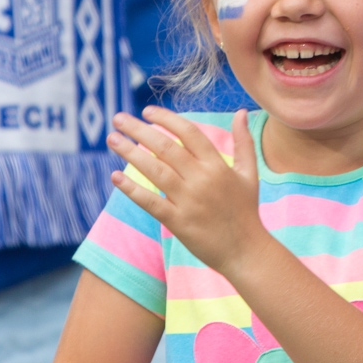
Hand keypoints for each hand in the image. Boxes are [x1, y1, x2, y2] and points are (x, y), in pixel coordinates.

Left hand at [109, 107, 265, 277]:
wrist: (245, 251)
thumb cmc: (246, 210)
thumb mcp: (249, 173)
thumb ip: (244, 141)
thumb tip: (241, 111)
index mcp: (218, 165)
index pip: (189, 132)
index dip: (167, 119)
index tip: (147, 111)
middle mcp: (202, 179)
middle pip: (166, 147)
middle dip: (139, 130)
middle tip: (118, 118)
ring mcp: (189, 201)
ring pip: (155, 171)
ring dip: (130, 153)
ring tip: (112, 139)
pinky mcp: (178, 222)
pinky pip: (150, 202)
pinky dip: (132, 189)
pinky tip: (115, 176)